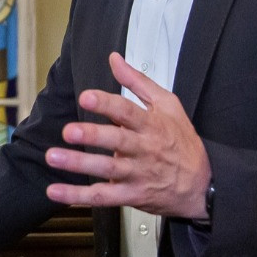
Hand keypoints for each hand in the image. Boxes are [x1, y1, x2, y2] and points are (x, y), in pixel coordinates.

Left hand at [44, 52, 211, 219]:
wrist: (203, 185)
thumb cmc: (182, 142)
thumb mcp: (169, 105)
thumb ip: (138, 82)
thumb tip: (115, 60)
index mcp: (151, 125)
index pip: (127, 111)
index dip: (106, 104)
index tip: (87, 97)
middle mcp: (144, 149)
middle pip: (117, 141)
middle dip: (92, 136)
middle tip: (69, 131)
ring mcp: (138, 174)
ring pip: (106, 169)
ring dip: (79, 164)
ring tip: (54, 157)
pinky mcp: (132, 195)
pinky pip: (103, 197)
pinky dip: (79, 196)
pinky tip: (57, 191)